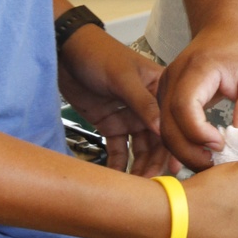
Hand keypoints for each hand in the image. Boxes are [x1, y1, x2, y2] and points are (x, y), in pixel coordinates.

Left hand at [57, 27, 171, 176]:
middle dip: (153, 163)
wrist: (65, 51)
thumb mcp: (122, 76)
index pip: (169, 123)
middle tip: (149, 185)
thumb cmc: (98, 54)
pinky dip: (117, 163)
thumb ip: (143, 103)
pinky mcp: (110, 124)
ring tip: (133, 187)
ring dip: (137, 167)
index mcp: (158, 90)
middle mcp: (147, 106)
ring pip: (138, 149)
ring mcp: (128, 116)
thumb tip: (162, 128)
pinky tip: (116, 178)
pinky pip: (118, 149)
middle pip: (156, 141)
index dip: (172, 147)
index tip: (172, 170)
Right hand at [157, 18, 237, 170]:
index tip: (220, 145)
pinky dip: (180, 144)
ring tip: (209, 163)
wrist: (227, 28)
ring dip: (183, 151)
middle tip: (214, 165)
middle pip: (167, 123)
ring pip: (162, 129)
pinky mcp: (166, 97)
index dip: (198, 132)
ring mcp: (166, 87)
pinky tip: (199, 155)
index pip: (184, 106)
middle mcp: (173, 77)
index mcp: (197, 68)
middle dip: (188, 150)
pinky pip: (166, 125)